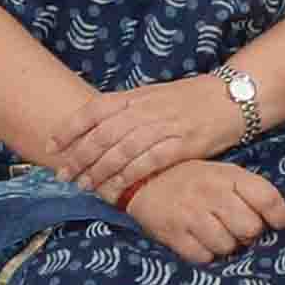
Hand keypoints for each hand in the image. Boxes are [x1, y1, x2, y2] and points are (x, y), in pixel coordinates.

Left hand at [52, 75, 245, 204]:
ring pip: (122, 150)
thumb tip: (98, 126)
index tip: (52, 146)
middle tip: (63, 175)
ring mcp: (164, 126)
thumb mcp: (156, 96)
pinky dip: (128, 177)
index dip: (71, 128)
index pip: (95, 110)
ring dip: (99, 171)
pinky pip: (148, 162)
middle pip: (103, 133)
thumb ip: (128, 109)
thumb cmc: (191, 100)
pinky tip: (116, 189)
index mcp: (137, 95)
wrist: (231, 98)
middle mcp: (147, 108)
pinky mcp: (182, 144)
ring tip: (84, 186)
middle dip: (79, 156)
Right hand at [131, 160, 284, 263]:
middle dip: (249, 235)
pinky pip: (203, 257)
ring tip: (217, 235)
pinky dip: (206, 255)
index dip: (279, 217)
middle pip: (250, 228)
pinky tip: (200, 242)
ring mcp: (191, 214)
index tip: (277, 225)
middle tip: (239, 230)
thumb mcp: (229, 179)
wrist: (145, 178)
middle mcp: (212, 194)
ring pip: (227, 246)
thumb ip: (261, 197)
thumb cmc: (196, 180)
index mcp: (230, 176)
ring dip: (227, 247)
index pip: (267, 198)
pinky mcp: (173, 234)